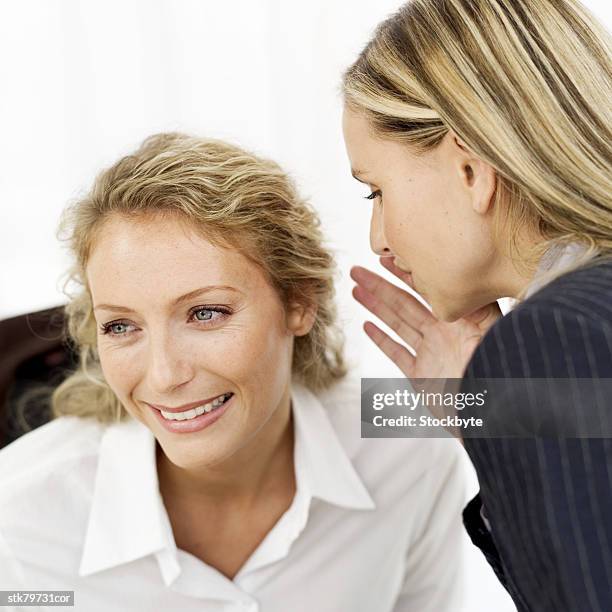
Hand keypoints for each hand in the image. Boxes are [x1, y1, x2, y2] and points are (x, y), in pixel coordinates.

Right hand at [350, 257, 501, 379]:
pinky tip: (367, 326)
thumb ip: (481, 310)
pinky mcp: (421, 377)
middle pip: (404, 304)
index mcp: (459, 322)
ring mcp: (430, 354)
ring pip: (396, 324)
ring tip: (356, 291)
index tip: (386, 258)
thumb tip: (468, 280)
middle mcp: (442, 334)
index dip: (405, 274)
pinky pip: (398, 354)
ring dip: (375, 307)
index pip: (426, 291)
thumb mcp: (493, 337)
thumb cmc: (499, 377)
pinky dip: (382, 340)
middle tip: (357, 271)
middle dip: (380, 286)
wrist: (494, 414)